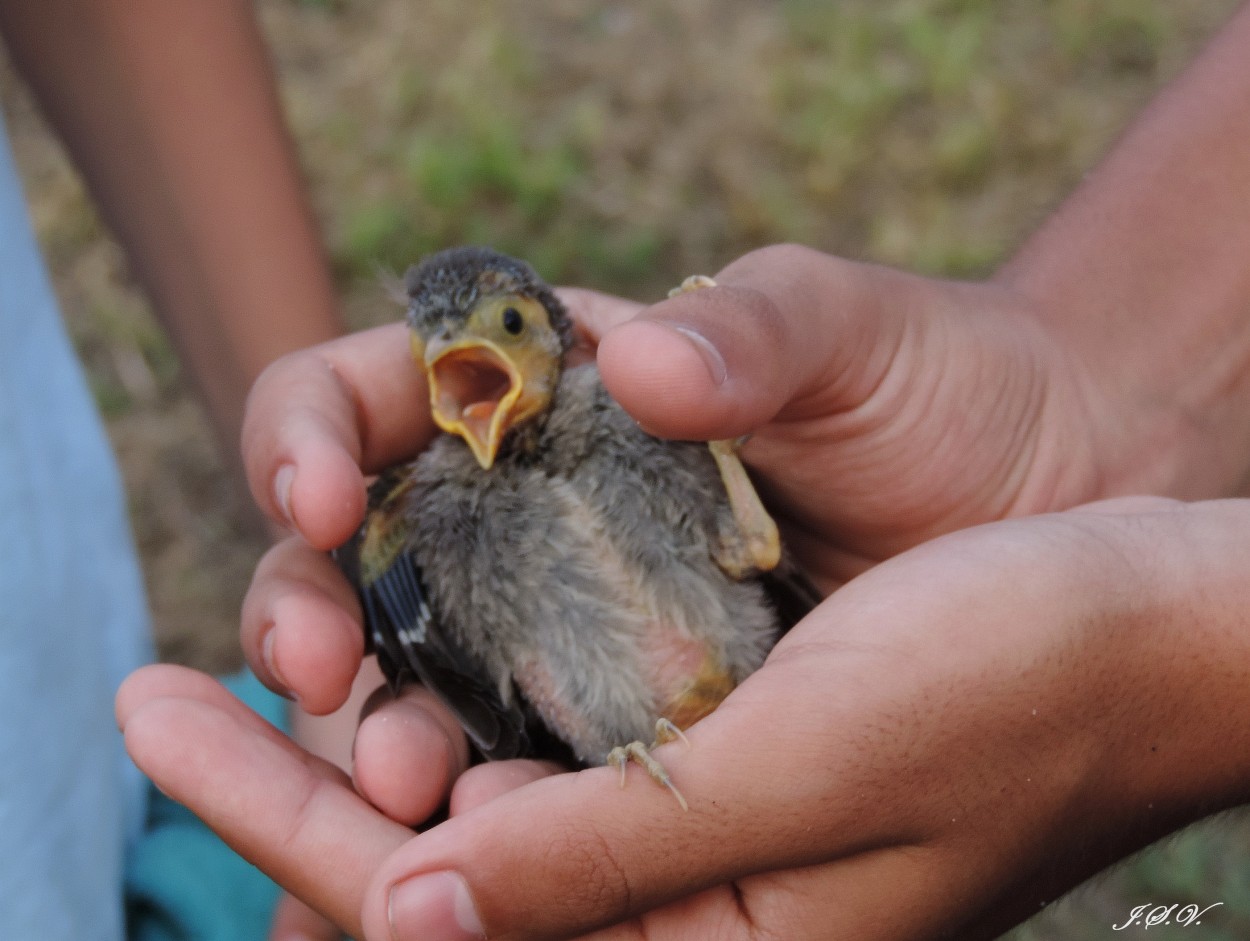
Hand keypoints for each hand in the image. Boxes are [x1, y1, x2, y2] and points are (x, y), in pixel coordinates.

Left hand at [119, 498, 1249, 939]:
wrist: (1148, 621)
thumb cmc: (1019, 682)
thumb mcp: (805, 773)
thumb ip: (610, 859)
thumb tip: (404, 918)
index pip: (444, 908)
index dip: (283, 818)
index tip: (158, 722)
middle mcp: (696, 904)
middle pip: (442, 864)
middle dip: (302, 785)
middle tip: (167, 691)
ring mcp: (708, 831)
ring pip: (492, 806)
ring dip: (381, 743)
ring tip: (271, 666)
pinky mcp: (728, 755)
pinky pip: (566, 747)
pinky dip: (477, 702)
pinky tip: (412, 650)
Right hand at [239, 244, 1129, 714]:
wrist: (1044, 492)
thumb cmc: (937, 388)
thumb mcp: (846, 330)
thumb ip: (755, 328)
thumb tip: (635, 362)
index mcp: (545, 383)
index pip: (363, 396)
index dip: (304, 439)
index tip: (320, 500)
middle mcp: (534, 501)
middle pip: (356, 555)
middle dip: (304, 613)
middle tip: (321, 679)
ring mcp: (575, 611)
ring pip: (421, 670)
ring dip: (381, 729)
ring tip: (406, 784)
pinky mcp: (629, 708)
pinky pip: (519, 753)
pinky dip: (478, 803)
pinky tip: (471, 844)